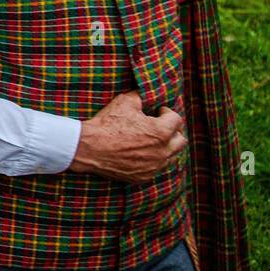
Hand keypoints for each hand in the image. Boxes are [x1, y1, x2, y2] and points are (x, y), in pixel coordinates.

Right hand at [68, 90, 185, 183]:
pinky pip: (157, 168)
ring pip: (171, 156)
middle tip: (159, 126)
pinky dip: (153, 160)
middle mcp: (162, 151)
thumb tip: (146, 93)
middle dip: (172, 131)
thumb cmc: (107, 123)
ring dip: (165, 147)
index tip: (157, 111)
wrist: (88, 147)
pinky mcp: (144, 177)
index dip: (167, 112)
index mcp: (160, 132)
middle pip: (181, 141)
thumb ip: (141, 97)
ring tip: (151, 140)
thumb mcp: (124, 102)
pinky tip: (140, 152)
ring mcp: (154, 166)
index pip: (177, 120)